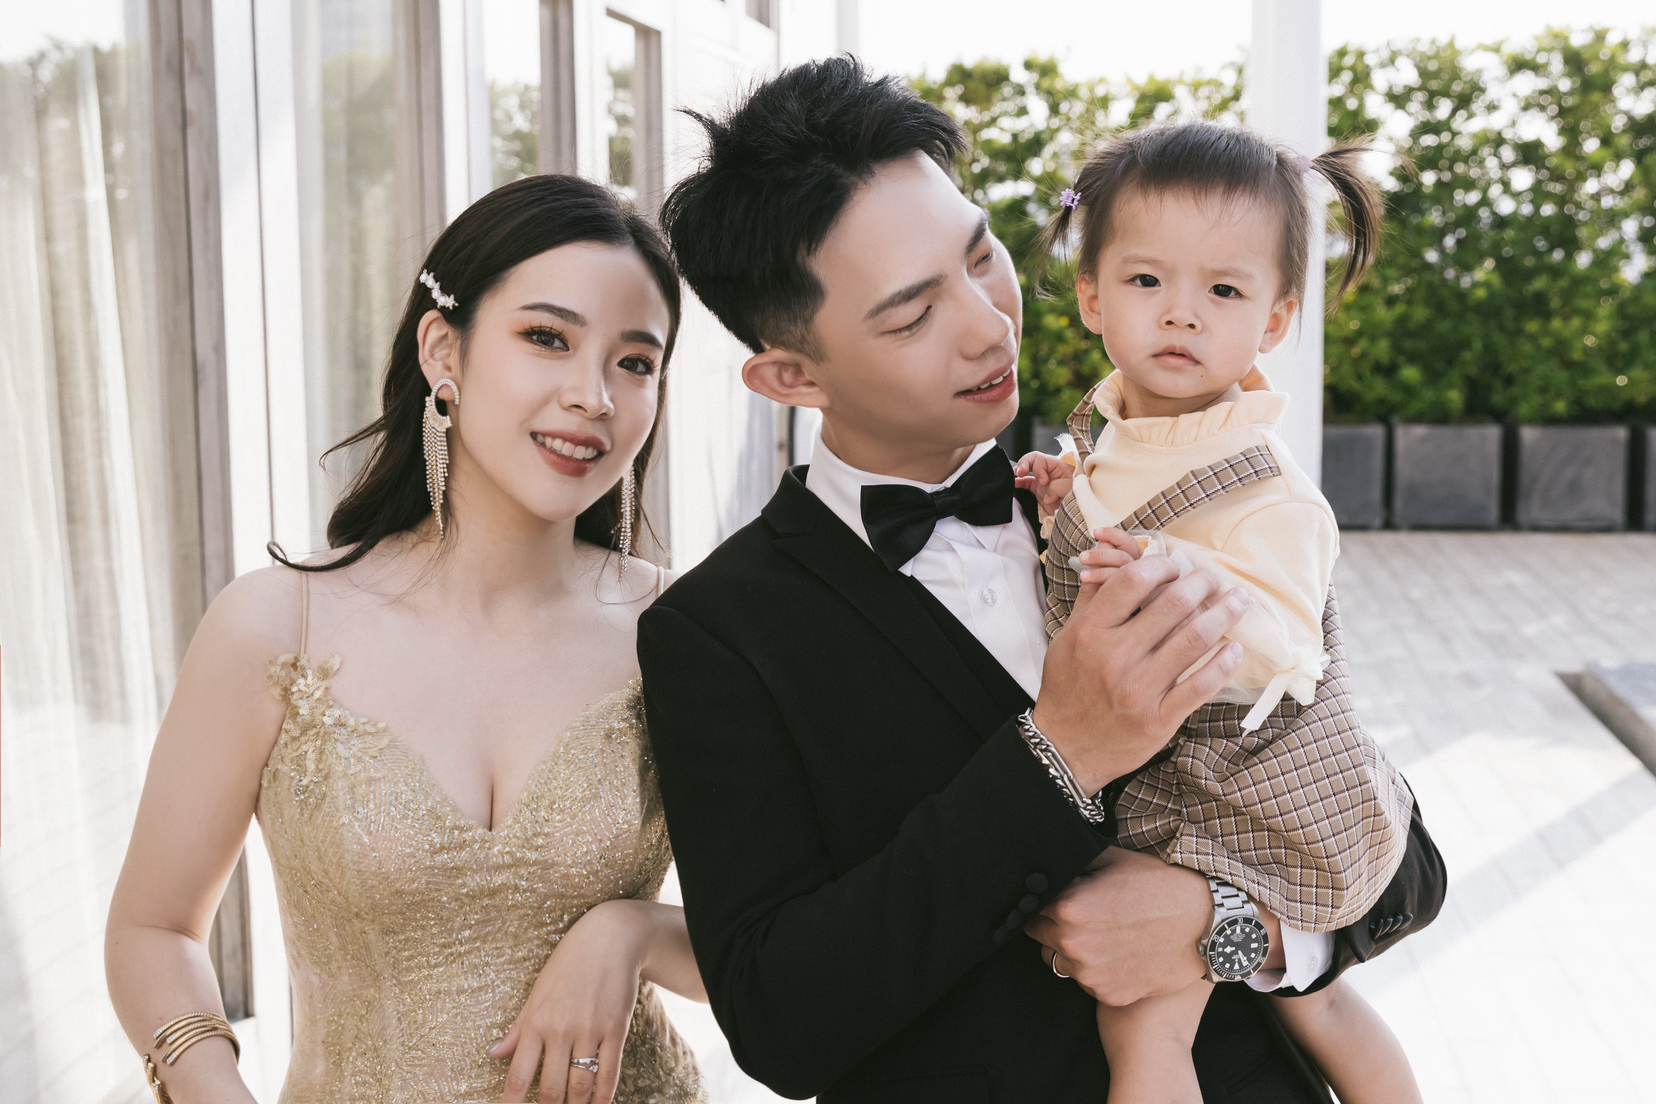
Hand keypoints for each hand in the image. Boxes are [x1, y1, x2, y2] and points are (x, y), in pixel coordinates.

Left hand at [492, 900, 647, 1103]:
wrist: (610, 938)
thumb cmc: (569, 964)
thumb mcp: (537, 993)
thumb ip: (518, 1028)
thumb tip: (493, 1054)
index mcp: (535, 1022)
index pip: (518, 1077)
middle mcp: (560, 1030)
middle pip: (549, 1089)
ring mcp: (590, 1031)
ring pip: (579, 1086)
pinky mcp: (616, 1030)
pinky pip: (609, 1074)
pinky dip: (603, 1097)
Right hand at [1013, 451, 1075, 513]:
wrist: (1080, 512)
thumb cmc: (1080, 496)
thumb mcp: (1071, 489)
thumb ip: (1057, 489)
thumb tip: (1046, 496)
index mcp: (1059, 466)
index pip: (1042, 459)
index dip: (1039, 469)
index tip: (1043, 482)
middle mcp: (1050, 471)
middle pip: (1033, 459)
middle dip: (1024, 463)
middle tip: (1020, 472)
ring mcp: (1044, 480)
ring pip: (1028, 469)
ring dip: (1020, 470)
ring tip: (1016, 474)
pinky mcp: (1039, 489)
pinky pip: (1026, 482)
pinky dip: (1019, 482)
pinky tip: (1014, 483)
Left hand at [1024, 848, 1208, 1006]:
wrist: (1206, 924)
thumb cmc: (1161, 886)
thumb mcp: (1114, 859)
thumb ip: (1076, 864)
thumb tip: (1055, 864)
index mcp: (1067, 908)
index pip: (1032, 908)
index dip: (1046, 902)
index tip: (1061, 899)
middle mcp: (1073, 944)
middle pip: (1041, 937)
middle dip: (1055, 926)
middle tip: (1086, 917)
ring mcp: (1090, 975)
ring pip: (1061, 963)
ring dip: (1073, 951)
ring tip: (1104, 936)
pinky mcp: (1109, 995)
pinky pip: (1087, 983)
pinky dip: (1097, 971)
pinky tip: (1121, 954)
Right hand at [1031, 530, 1247, 792]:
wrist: (1065, 747)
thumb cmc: (1068, 688)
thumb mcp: (1066, 639)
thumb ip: (1092, 600)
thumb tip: (1114, 560)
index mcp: (1091, 631)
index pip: (1134, 580)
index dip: (1162, 565)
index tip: (1176, 566)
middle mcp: (1115, 656)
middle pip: (1174, 603)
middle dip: (1202, 583)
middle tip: (1214, 579)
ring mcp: (1139, 688)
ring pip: (1195, 638)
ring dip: (1225, 613)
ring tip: (1238, 601)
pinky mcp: (1160, 718)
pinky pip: (1202, 684)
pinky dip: (1224, 663)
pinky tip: (1234, 648)